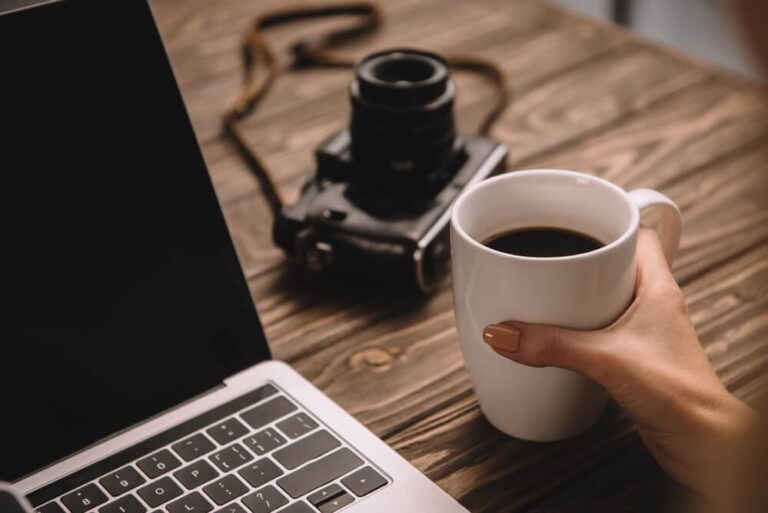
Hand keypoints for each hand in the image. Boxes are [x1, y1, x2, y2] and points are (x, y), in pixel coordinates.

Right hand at [481, 228, 756, 494]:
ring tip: (545, 300)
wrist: (701, 442)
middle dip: (580, 264)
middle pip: (614, 266)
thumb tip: (504, 333)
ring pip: (607, 299)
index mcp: (658, 287)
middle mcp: (655, 305)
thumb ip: (551, 345)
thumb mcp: (604, 360)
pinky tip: (560, 341)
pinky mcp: (636, 357)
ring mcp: (647, 332)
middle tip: (548, 264)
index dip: (607, 226)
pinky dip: (581, 330)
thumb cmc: (681, 396)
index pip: (638, 234)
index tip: (573, 224)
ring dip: (578, 299)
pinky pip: (603, 330)